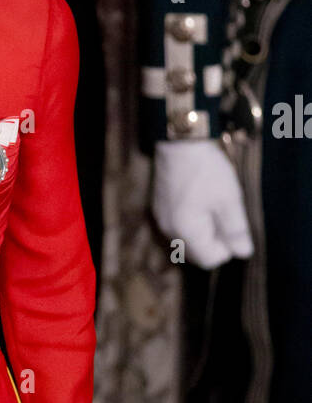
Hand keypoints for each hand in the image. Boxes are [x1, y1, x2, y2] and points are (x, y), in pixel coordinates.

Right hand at [152, 139, 253, 268]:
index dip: (226, 248)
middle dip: (214, 241)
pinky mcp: (158, 208)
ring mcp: (161, 219)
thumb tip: (243, 253)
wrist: (179, 143)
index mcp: (186, 232)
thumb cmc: (206, 170)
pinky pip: (178, 226)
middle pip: (196, 253)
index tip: (233, 224)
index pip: (210, 260)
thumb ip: (236, 229)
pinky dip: (191, 221)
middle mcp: (169, 230)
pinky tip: (199, 199)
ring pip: (187, 240)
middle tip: (225, 214)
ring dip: (202, 231)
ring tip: (212, 205)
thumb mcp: (229, 199)